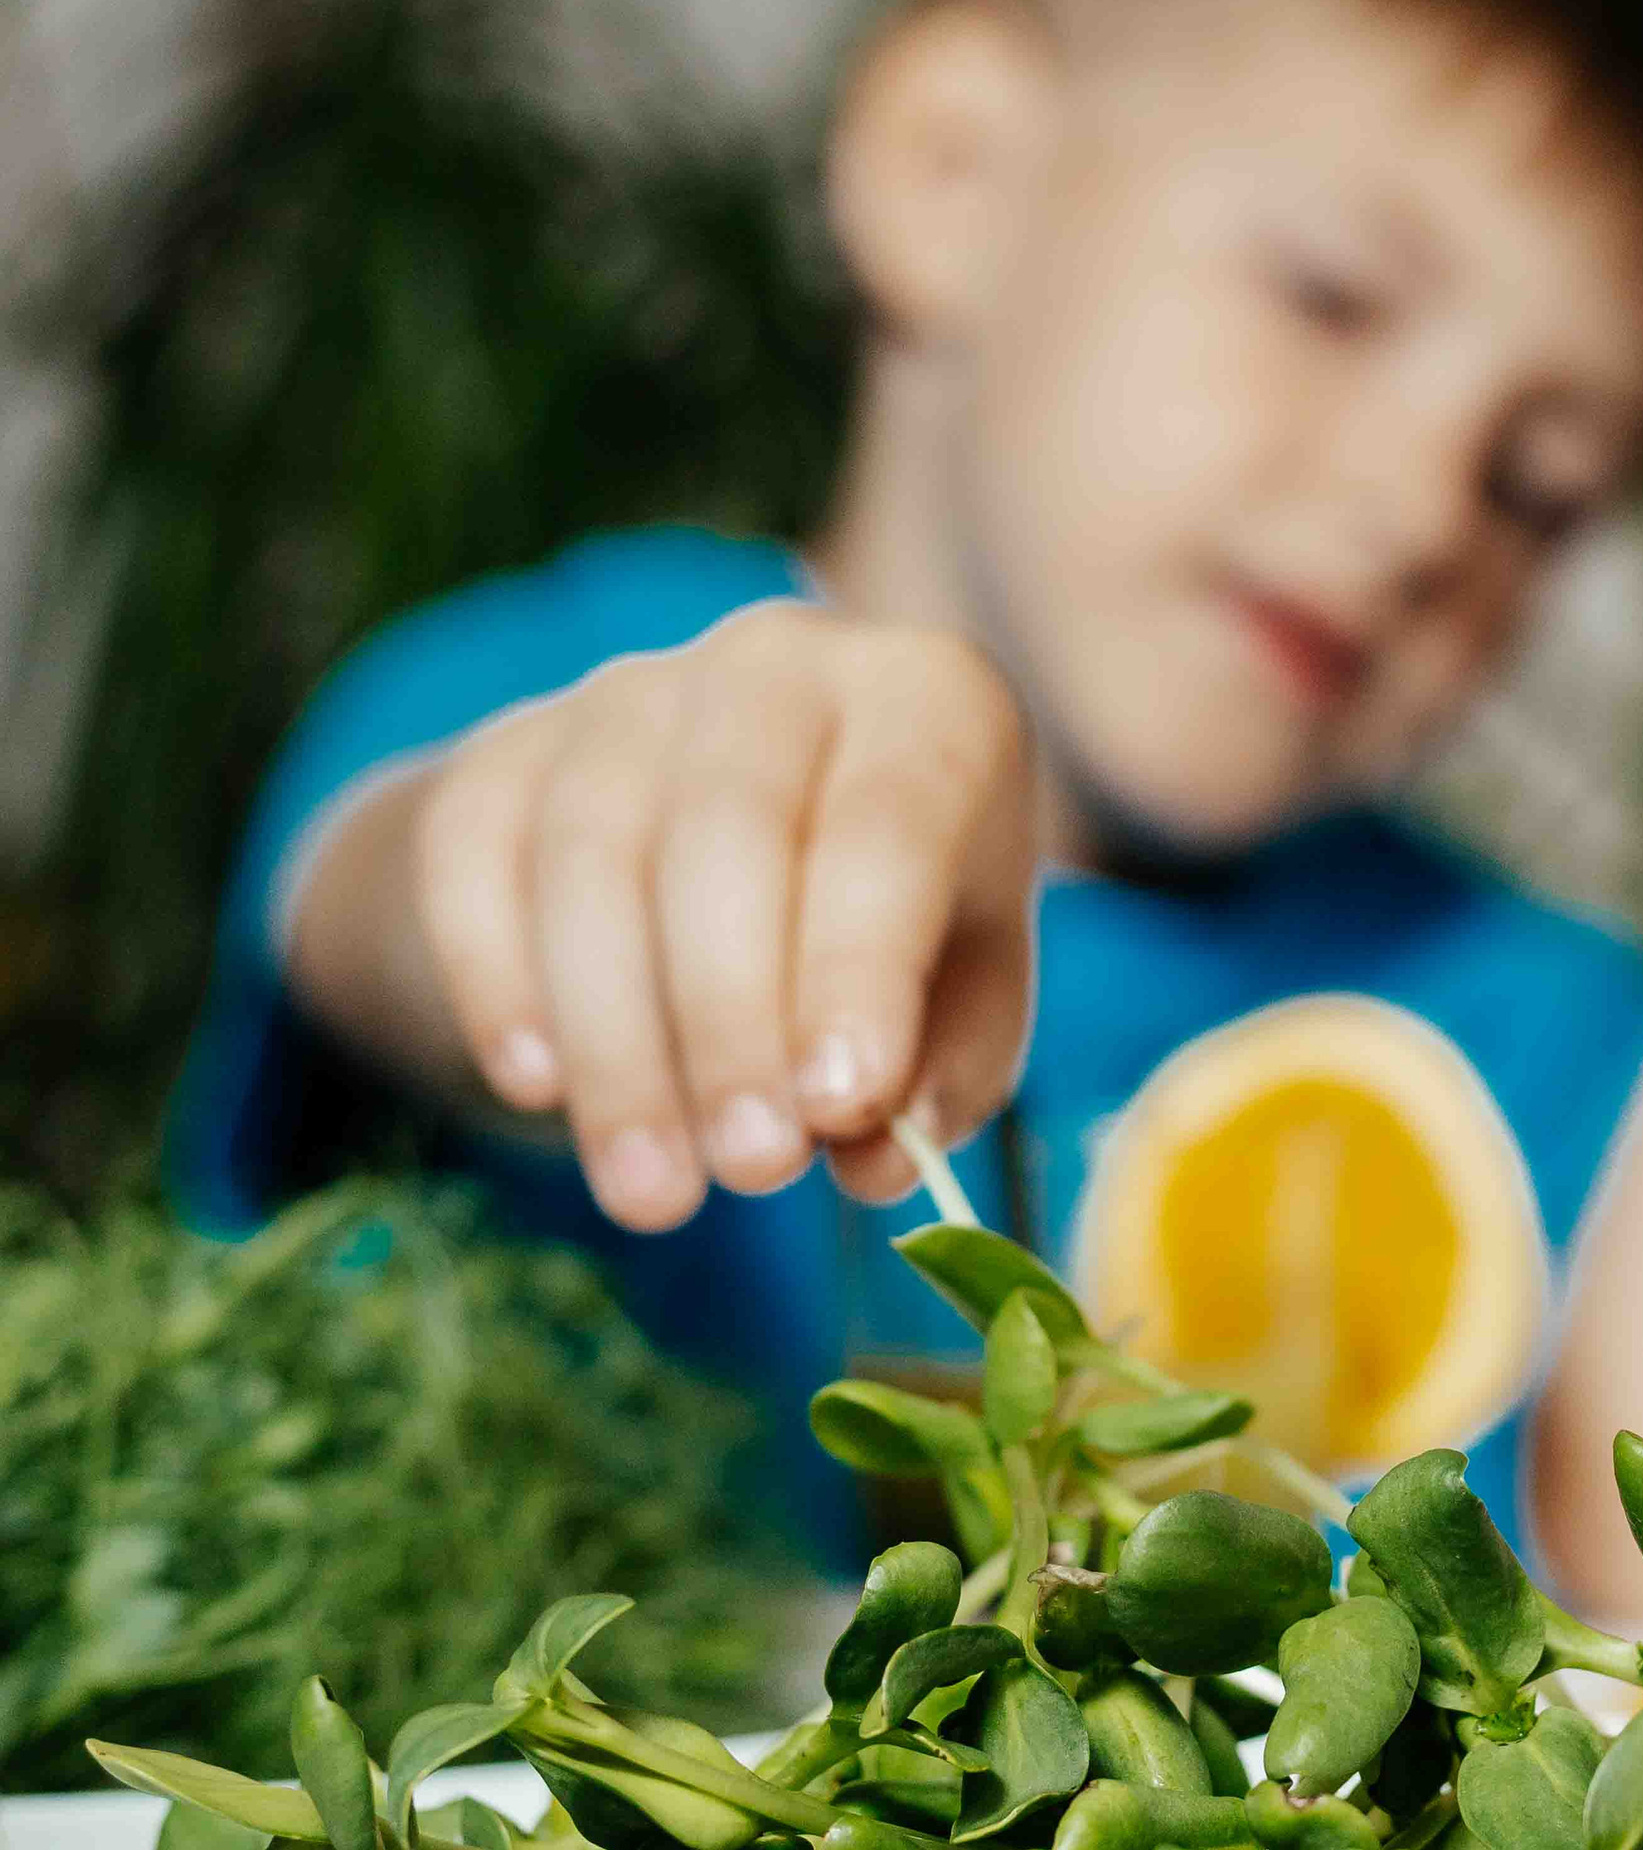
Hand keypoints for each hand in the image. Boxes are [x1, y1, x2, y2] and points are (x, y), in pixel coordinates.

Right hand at [407, 605, 1034, 1228]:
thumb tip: (881, 1158)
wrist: (716, 849)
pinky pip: (476, 860)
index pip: (888, 824)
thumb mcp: (959, 990)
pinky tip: (536, 1089)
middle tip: (749, 1171)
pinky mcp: (506, 750)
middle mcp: (777, 660)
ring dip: (621, 1044)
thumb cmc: (877, 930)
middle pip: (728, 831)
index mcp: (926, 698)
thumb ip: (945, 1068)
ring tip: (654, 1190)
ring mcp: (628, 693)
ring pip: (593, 858)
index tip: (839, 1109)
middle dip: (732, 1020)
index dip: (857, 969)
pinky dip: (499, 981)